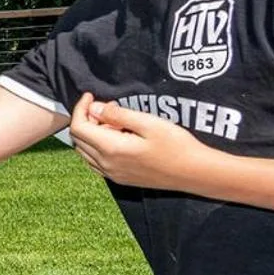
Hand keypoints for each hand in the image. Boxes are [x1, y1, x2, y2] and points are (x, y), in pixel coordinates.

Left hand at [69, 92, 208, 188]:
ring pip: (84, 151)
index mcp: (111, 149)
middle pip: (78, 139)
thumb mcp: (149, 123)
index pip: (78, 127)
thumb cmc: (177, 145)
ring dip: (90, 134)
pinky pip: (94, 162)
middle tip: (105, 107)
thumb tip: (94, 107)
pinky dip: (95, 147)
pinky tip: (114, 138)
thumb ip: (118, 115)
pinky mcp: (119, 179)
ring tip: (112, 121)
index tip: (91, 96)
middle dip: (85, 119)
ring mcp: (111, 174)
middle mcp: (106, 164)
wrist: (195, 173)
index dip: (80, 108)